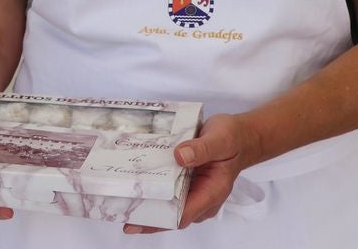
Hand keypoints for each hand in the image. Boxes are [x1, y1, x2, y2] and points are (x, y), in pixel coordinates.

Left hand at [122, 113, 258, 233]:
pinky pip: (168, 191)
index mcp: (212, 193)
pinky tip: (134, 183)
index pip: (181, 215)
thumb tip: (179, 156)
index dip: (158, 220)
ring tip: (119, 198)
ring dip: (146, 203)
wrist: (241, 136)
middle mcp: (201, 198)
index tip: (134, 220)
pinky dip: (152, 189)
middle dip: (145, 215)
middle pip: (170, 215)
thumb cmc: (233, 140)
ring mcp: (193, 192)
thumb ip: (202, 149)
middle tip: (117, 210)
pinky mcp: (186, 183)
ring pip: (167, 204)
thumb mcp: (221, 139)